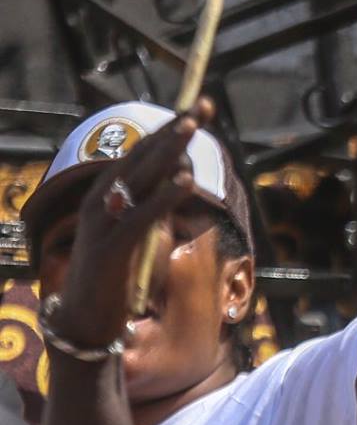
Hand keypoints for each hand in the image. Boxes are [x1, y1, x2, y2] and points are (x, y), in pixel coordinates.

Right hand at [54, 104, 211, 347]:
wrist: (84, 318)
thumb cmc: (114, 273)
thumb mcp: (137, 230)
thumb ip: (154, 203)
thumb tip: (181, 177)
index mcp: (107, 193)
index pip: (142, 153)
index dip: (170, 129)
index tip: (200, 109)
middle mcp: (101, 200)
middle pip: (142, 156)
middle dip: (174, 130)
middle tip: (203, 105)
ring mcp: (103, 222)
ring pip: (140, 178)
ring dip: (168, 150)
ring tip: (193, 126)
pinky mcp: (112, 247)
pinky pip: (142, 216)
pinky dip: (163, 197)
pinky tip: (186, 180)